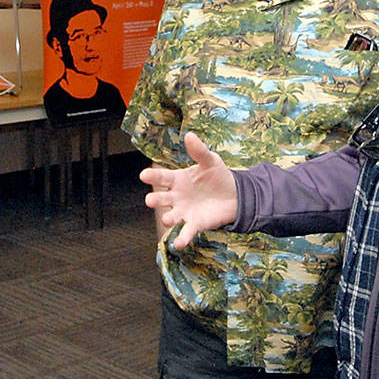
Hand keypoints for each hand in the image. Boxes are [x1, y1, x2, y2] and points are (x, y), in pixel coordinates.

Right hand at [140, 133, 236, 248]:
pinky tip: (178, 243)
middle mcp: (176, 197)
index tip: (143, 175)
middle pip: (161, 198)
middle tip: (150, 200)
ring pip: (171, 216)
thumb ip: (199, 151)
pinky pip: (186, 232)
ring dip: (168, 218)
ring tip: (168, 219)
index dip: (152, 176)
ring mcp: (184, 211)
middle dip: (155, 199)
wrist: (235, 195)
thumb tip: (190, 135)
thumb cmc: (218, 176)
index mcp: (177, 179)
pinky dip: (182, 239)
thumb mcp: (210, 161)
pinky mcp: (195, 224)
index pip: (161, 177)